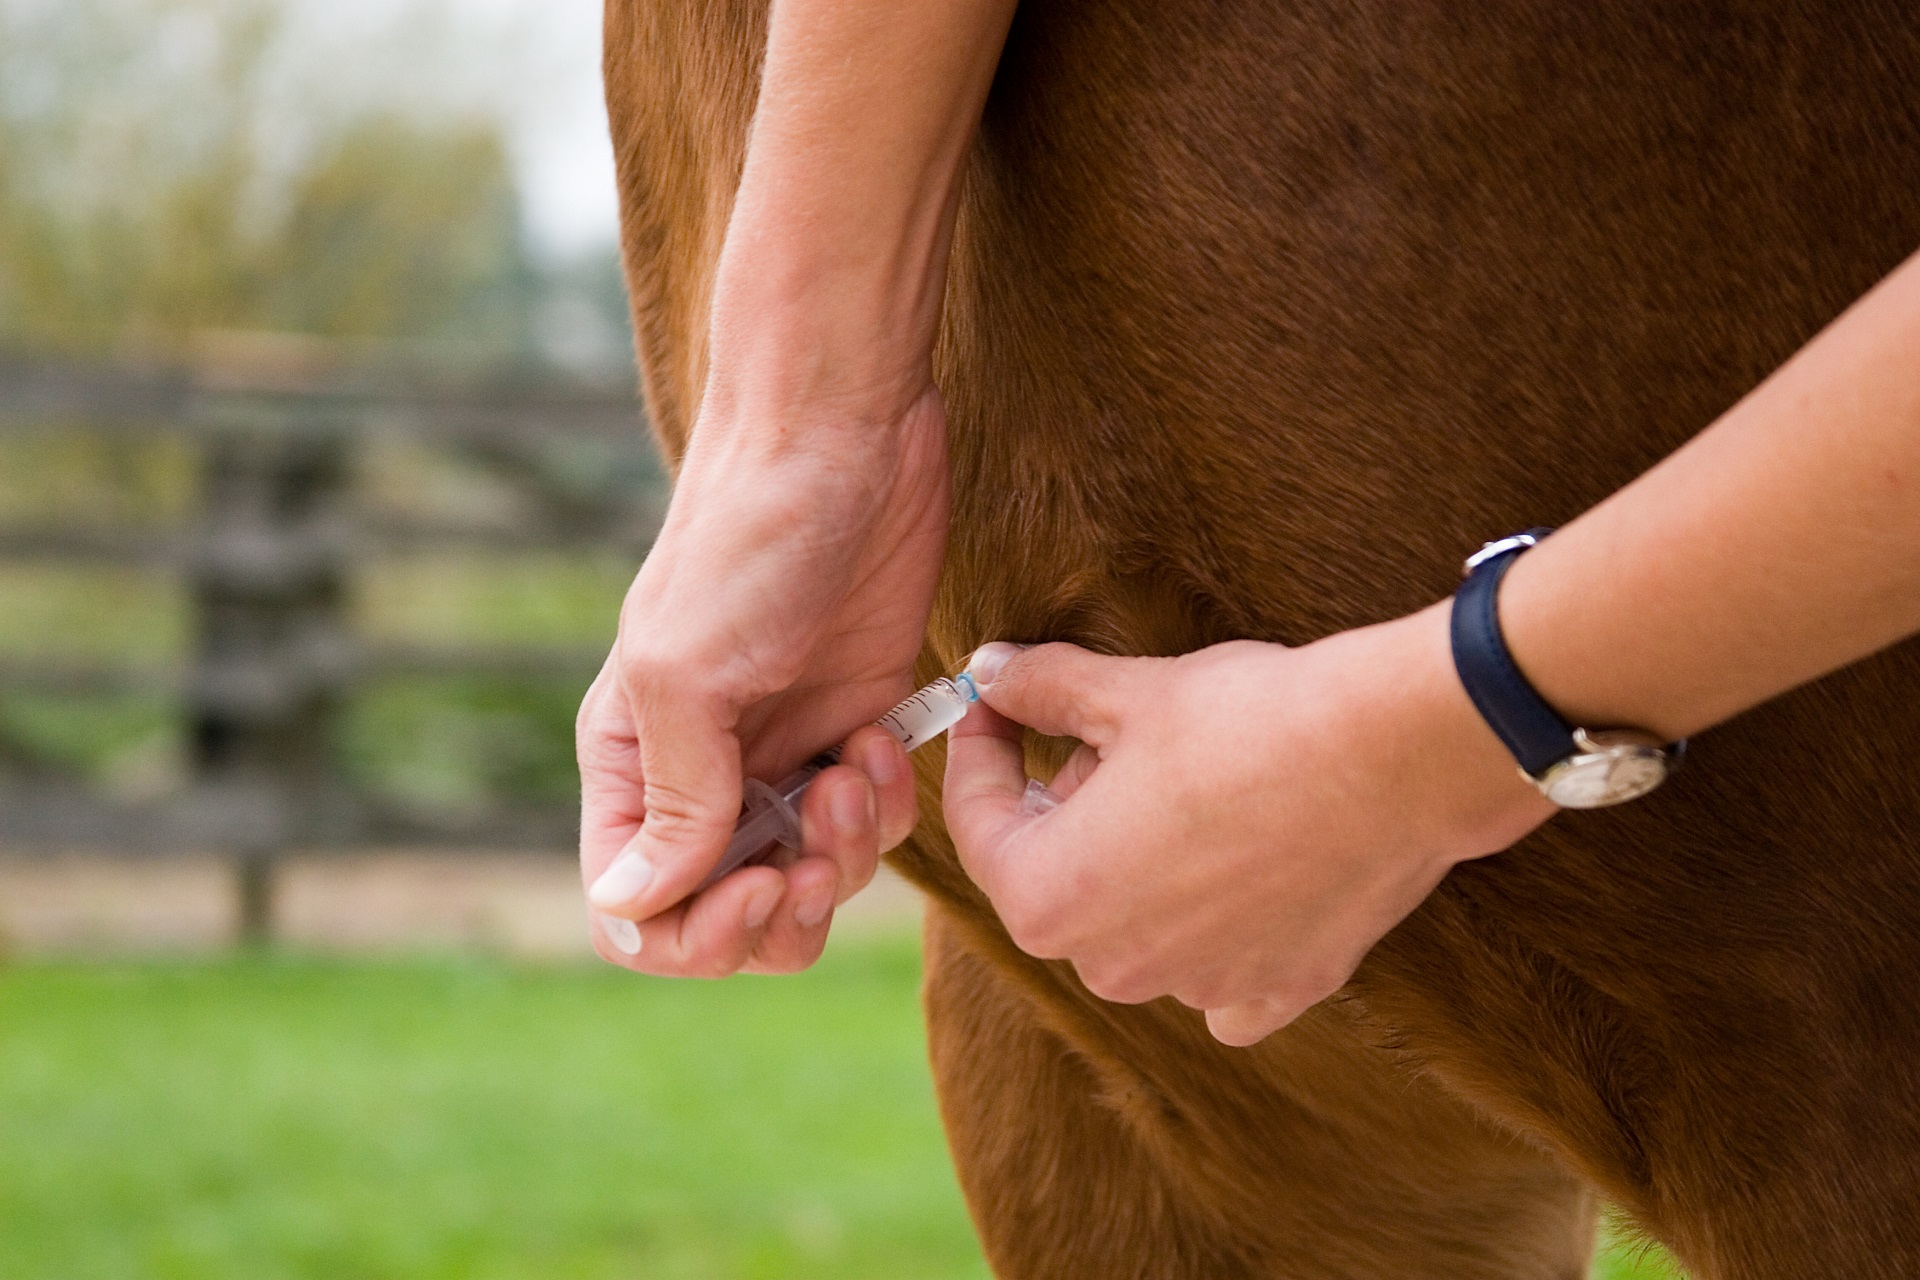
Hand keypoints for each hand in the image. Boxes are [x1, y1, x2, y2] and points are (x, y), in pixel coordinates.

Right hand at [576, 383, 946, 975]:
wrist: (845, 437)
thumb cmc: (748, 541)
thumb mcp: (688, 675)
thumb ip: (674, 802)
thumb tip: (631, 910)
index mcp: (634, 764)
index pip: (634, 910)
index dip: (696, 931)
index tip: (759, 883)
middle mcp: (703, 772)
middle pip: (728, 915)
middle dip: (782, 908)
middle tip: (816, 853)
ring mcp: (784, 754)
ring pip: (810, 882)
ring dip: (843, 854)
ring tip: (854, 766)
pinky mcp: (856, 726)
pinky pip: (872, 826)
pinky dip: (886, 805)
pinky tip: (883, 732)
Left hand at [943, 605, 1555, 1044]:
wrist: (1391, 754)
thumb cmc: (1245, 721)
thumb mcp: (1126, 693)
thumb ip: (1041, 689)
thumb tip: (991, 671)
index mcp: (1049, 900)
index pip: (978, 824)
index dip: (979, 748)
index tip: (991, 700)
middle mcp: (1112, 967)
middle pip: (1057, 878)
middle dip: (1066, 803)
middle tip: (1101, 727)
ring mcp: (1200, 986)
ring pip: (1135, 924)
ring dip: (1137, 860)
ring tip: (1181, 779)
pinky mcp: (1282, 986)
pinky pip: (1224, 976)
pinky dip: (1218, 932)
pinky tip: (1233, 877)